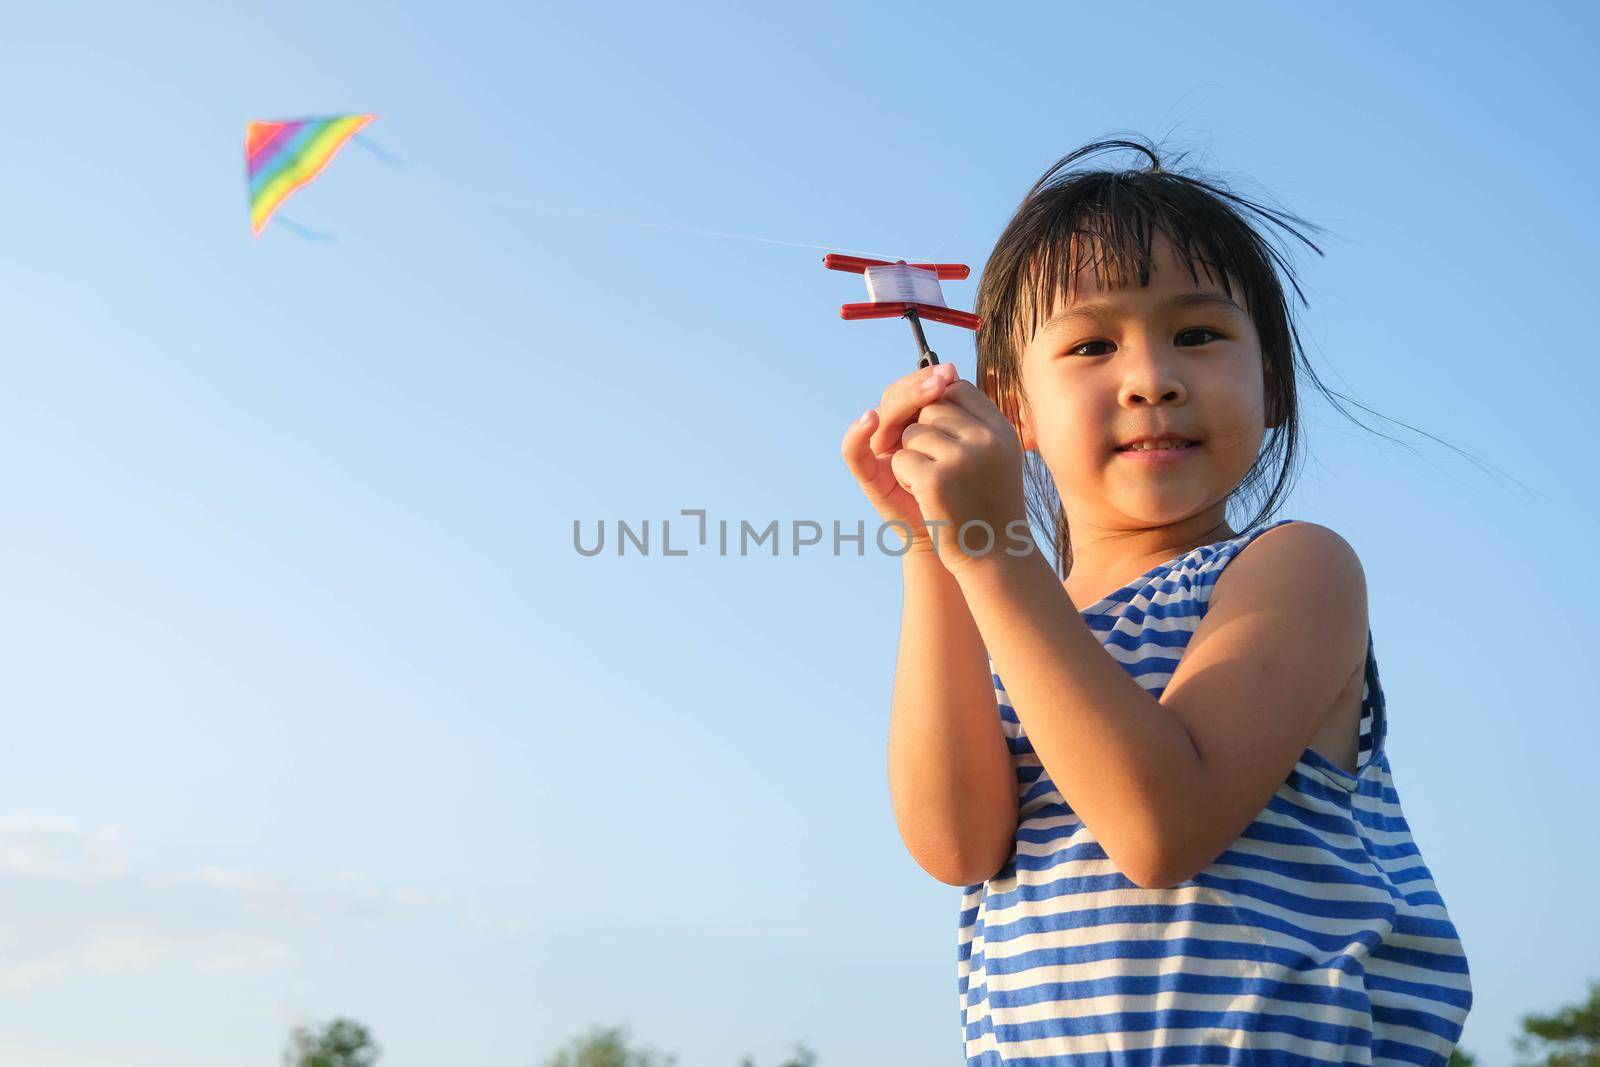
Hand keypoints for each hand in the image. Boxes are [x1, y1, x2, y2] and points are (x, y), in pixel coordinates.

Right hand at [840, 362, 959, 552]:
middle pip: (895, 397)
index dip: (927, 377)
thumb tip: (955, 374)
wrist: (965, 537)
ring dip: (903, 400)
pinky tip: (870, 419)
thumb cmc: (972, 492)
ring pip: (881, 415)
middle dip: (918, 385)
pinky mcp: (869, 476)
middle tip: (943, 377)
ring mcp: (879, 455)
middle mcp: (894, 436)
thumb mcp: (968, 445)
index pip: (913, 389)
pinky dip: (857, 433)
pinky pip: (853, 451)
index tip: (952, 371)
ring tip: (930, 390)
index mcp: (916, 425)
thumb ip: (960, 414)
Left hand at [893, 373, 1029, 573]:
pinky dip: (905, 479)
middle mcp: (986, 438)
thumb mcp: (990, 456)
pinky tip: (928, 498)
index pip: (958, 389)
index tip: (942, 435)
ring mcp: (961, 458)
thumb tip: (944, 377)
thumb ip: (970, 420)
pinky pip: (900, 458)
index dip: (939, 405)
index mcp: (1001, 429)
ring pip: (911, 432)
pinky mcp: (936, 480)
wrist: (992, 558)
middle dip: (922, 433)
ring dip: (913, 458)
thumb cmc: (985, 505)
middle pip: (930, 406)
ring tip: (939, 487)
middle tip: (943, 469)